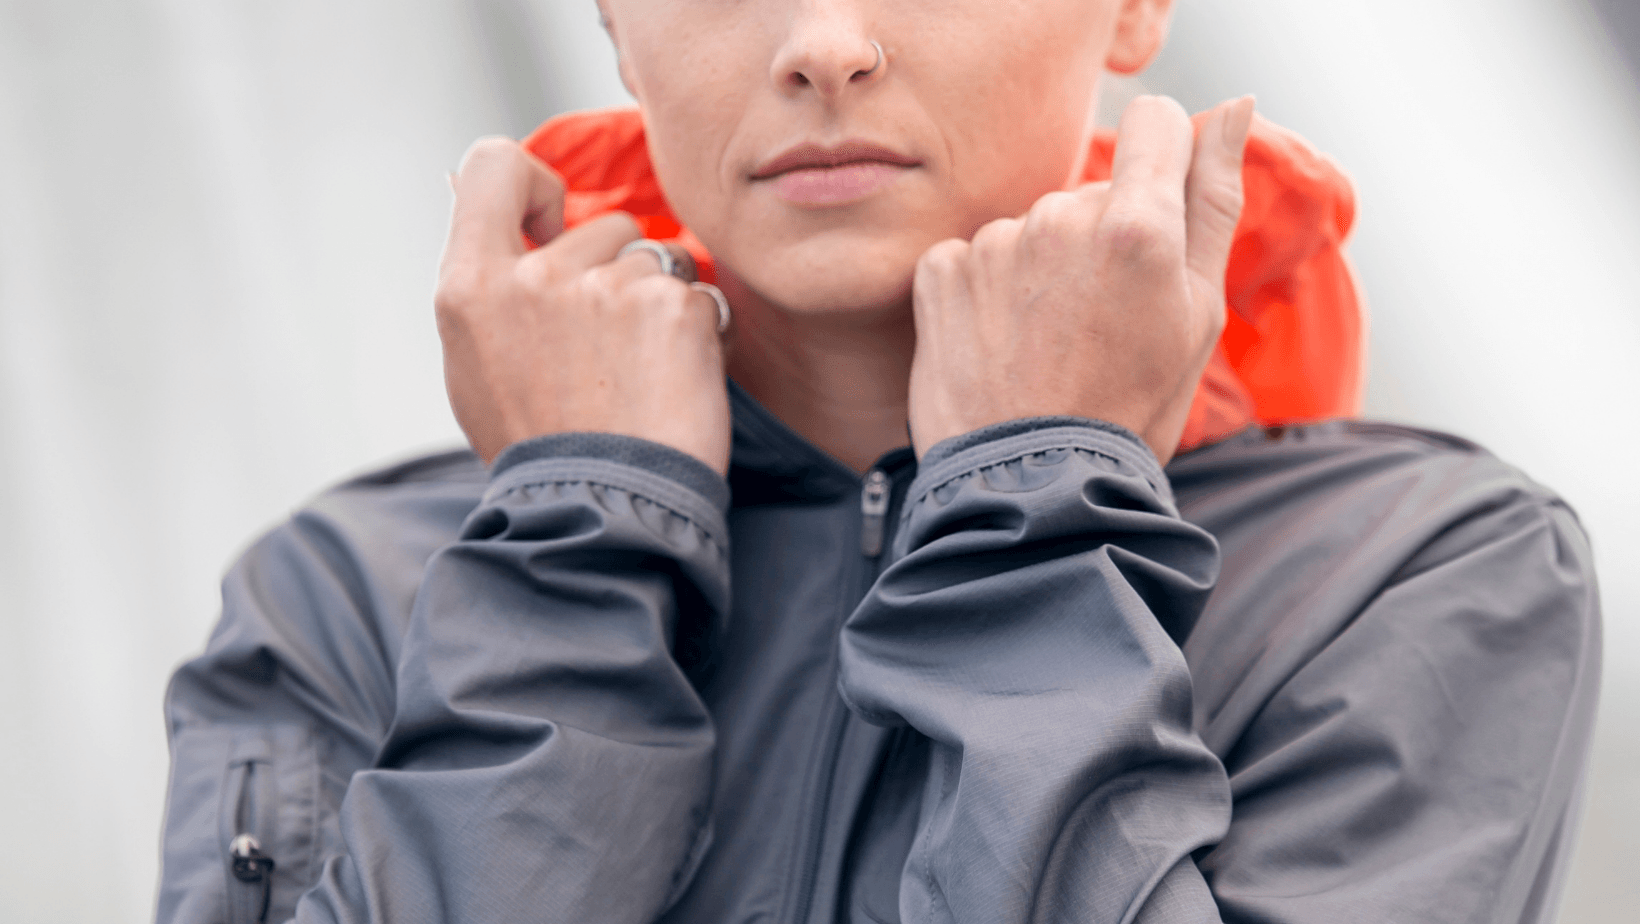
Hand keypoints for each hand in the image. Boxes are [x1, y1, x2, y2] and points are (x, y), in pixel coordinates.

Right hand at [435, 138, 732, 473]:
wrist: (603, 514)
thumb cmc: (544, 452)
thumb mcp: (477, 370)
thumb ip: (493, 295)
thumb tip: (520, 232)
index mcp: (470, 287)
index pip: (492, 165)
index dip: (535, 183)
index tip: (555, 218)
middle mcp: (533, 276)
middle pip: (603, 224)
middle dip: (620, 270)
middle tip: (613, 351)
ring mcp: (605, 287)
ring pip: (657, 257)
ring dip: (662, 302)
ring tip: (644, 375)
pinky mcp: (670, 306)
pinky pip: (700, 294)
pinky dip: (701, 333)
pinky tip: (677, 384)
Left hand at [907, 95, 1254, 465]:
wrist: (1031, 490)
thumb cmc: (1129, 408)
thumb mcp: (1197, 314)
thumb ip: (1212, 200)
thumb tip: (1232, 107)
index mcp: (1138, 226)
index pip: (1157, 122)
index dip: (1163, 159)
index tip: (1156, 213)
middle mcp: (1060, 217)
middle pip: (1092, 192)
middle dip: (1101, 243)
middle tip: (1099, 328)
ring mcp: (994, 244)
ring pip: (1032, 230)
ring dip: (1041, 274)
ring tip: (1048, 348)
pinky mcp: (940, 272)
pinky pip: (973, 256)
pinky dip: (985, 295)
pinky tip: (1001, 348)